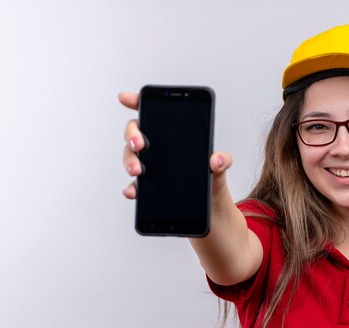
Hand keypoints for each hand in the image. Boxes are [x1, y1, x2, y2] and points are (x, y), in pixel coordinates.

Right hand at [118, 91, 232, 199]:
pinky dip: (132, 188)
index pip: (153, 113)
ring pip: (131, 156)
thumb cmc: (213, 181)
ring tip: (137, 170)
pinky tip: (133, 191)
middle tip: (139, 143)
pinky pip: (136, 185)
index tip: (125, 98)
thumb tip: (216, 159)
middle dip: (132, 134)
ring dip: (130, 161)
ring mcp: (152, 167)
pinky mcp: (150, 188)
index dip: (137, 102)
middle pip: (136, 133)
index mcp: (175, 136)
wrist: (212, 208)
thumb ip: (222, 160)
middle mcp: (159, 149)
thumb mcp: (221, 168)